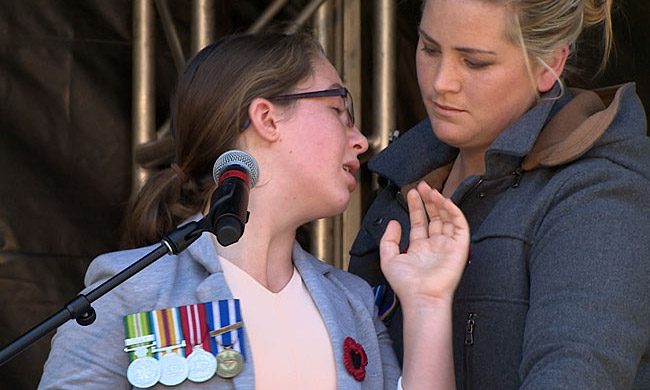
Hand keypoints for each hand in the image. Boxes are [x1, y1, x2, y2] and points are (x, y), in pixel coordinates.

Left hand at [380, 181, 469, 308]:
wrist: (421, 297)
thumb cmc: (406, 285)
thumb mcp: (388, 258)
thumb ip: (388, 239)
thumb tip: (394, 222)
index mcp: (419, 248)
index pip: (419, 222)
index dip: (416, 206)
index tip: (411, 193)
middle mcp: (434, 245)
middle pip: (434, 216)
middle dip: (428, 200)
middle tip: (422, 186)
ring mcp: (447, 245)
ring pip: (447, 218)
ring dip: (439, 202)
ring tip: (430, 190)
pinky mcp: (459, 247)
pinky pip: (459, 225)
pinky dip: (453, 211)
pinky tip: (443, 201)